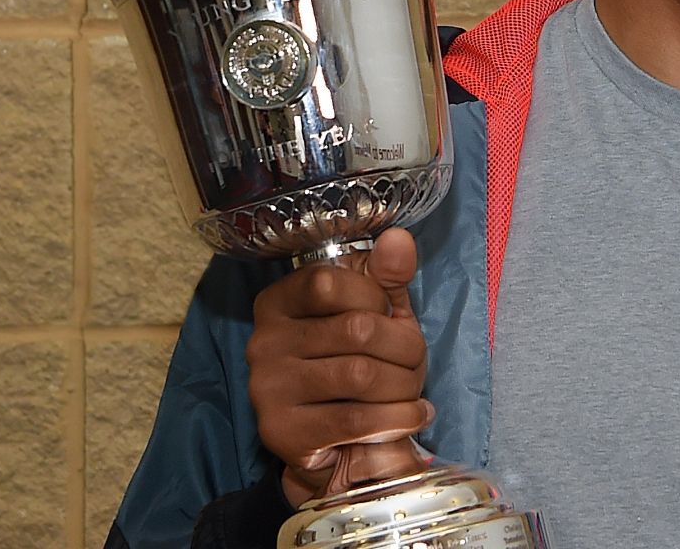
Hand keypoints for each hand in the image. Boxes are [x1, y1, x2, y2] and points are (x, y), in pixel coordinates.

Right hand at [246, 227, 434, 505]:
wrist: (336, 441)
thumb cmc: (357, 362)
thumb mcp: (375, 312)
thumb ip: (387, 274)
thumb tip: (399, 238)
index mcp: (279, 302)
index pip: (330, 283)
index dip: (374, 299)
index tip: (388, 316)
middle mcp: (263, 342)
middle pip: (356, 330)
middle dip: (405, 349)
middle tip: (416, 364)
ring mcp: (267, 388)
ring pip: (360, 375)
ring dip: (404, 386)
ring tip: (413, 393)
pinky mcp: (282, 433)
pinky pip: (355, 421)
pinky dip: (398, 418)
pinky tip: (412, 415)